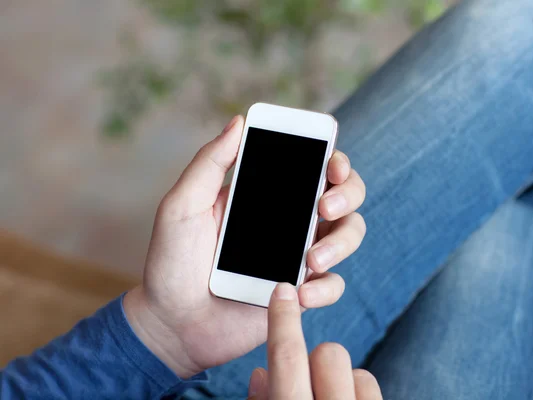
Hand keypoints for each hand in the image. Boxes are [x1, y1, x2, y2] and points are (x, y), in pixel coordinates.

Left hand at [123, 115, 366, 376]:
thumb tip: (238, 122)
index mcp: (266, 196)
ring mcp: (298, 256)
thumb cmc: (172, 262)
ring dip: (342, 242)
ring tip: (311, 260)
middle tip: (325, 207)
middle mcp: (290, 221)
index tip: (331, 165)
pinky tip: (300, 294)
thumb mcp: (182, 206)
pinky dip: (325, 288)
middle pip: (344, 195)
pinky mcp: (301, 293)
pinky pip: (333, 285)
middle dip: (348, 193)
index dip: (333, 160)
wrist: (172, 324)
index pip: (312, 167)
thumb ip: (209, 164)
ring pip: (348, 235)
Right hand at [247, 283, 382, 399]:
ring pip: (356, 369)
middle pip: (330, 354)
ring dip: (337, 378)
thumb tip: (261, 373)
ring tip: (323, 398)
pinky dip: (354, 390)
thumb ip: (261, 399)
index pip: (287, 355)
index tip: (282, 289)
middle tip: (304, 381)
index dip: (283, 318)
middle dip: (315, 359)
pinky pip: (368, 384)